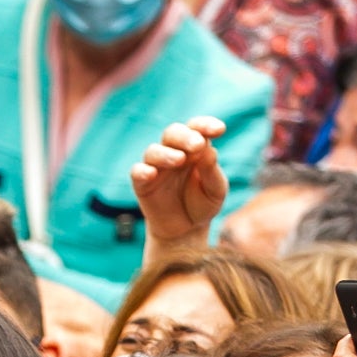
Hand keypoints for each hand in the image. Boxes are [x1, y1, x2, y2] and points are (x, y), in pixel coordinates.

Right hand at [129, 117, 228, 248]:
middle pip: (173, 133)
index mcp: (195, 148)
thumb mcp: (215, 190)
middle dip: (185, 136)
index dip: (205, 125)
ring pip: (154, 151)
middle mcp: (173, 152)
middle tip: (198, 144)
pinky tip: (151, 173)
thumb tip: (208, 150)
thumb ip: (211, 171)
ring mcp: (156, 167)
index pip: (197, 128)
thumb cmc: (202, 204)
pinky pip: (137, 172)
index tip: (219, 130)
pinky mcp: (142, 184)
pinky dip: (142, 171)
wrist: (186, 231)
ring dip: (166, 153)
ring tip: (179, 160)